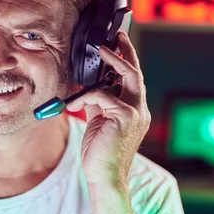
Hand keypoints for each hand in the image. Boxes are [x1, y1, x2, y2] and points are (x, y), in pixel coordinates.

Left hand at [66, 31, 150, 185]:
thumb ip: (98, 106)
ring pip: (127, 77)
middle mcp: (139, 110)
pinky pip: (103, 95)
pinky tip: (74, 105)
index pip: (133, 82)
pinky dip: (86, 97)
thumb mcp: (98, 123)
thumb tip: (90, 91)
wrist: (105, 177)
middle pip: (136, 73)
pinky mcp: (125, 116)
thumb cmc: (100, 153)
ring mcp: (136, 113)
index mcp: (135, 112)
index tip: (119, 46)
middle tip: (118, 36)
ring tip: (101, 52)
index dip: (127, 62)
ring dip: (112, 62)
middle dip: (127, 52)